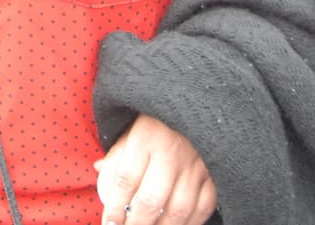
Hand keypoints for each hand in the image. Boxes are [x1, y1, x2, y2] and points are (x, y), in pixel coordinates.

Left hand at [95, 114, 215, 224]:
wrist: (199, 101)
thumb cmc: (159, 118)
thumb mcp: (134, 125)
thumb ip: (118, 150)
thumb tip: (99, 170)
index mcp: (146, 137)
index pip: (126, 180)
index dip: (115, 208)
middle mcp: (171, 152)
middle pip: (151, 200)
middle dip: (136, 224)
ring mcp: (196, 164)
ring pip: (179, 209)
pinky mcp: (215, 173)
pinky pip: (204, 206)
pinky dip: (191, 222)